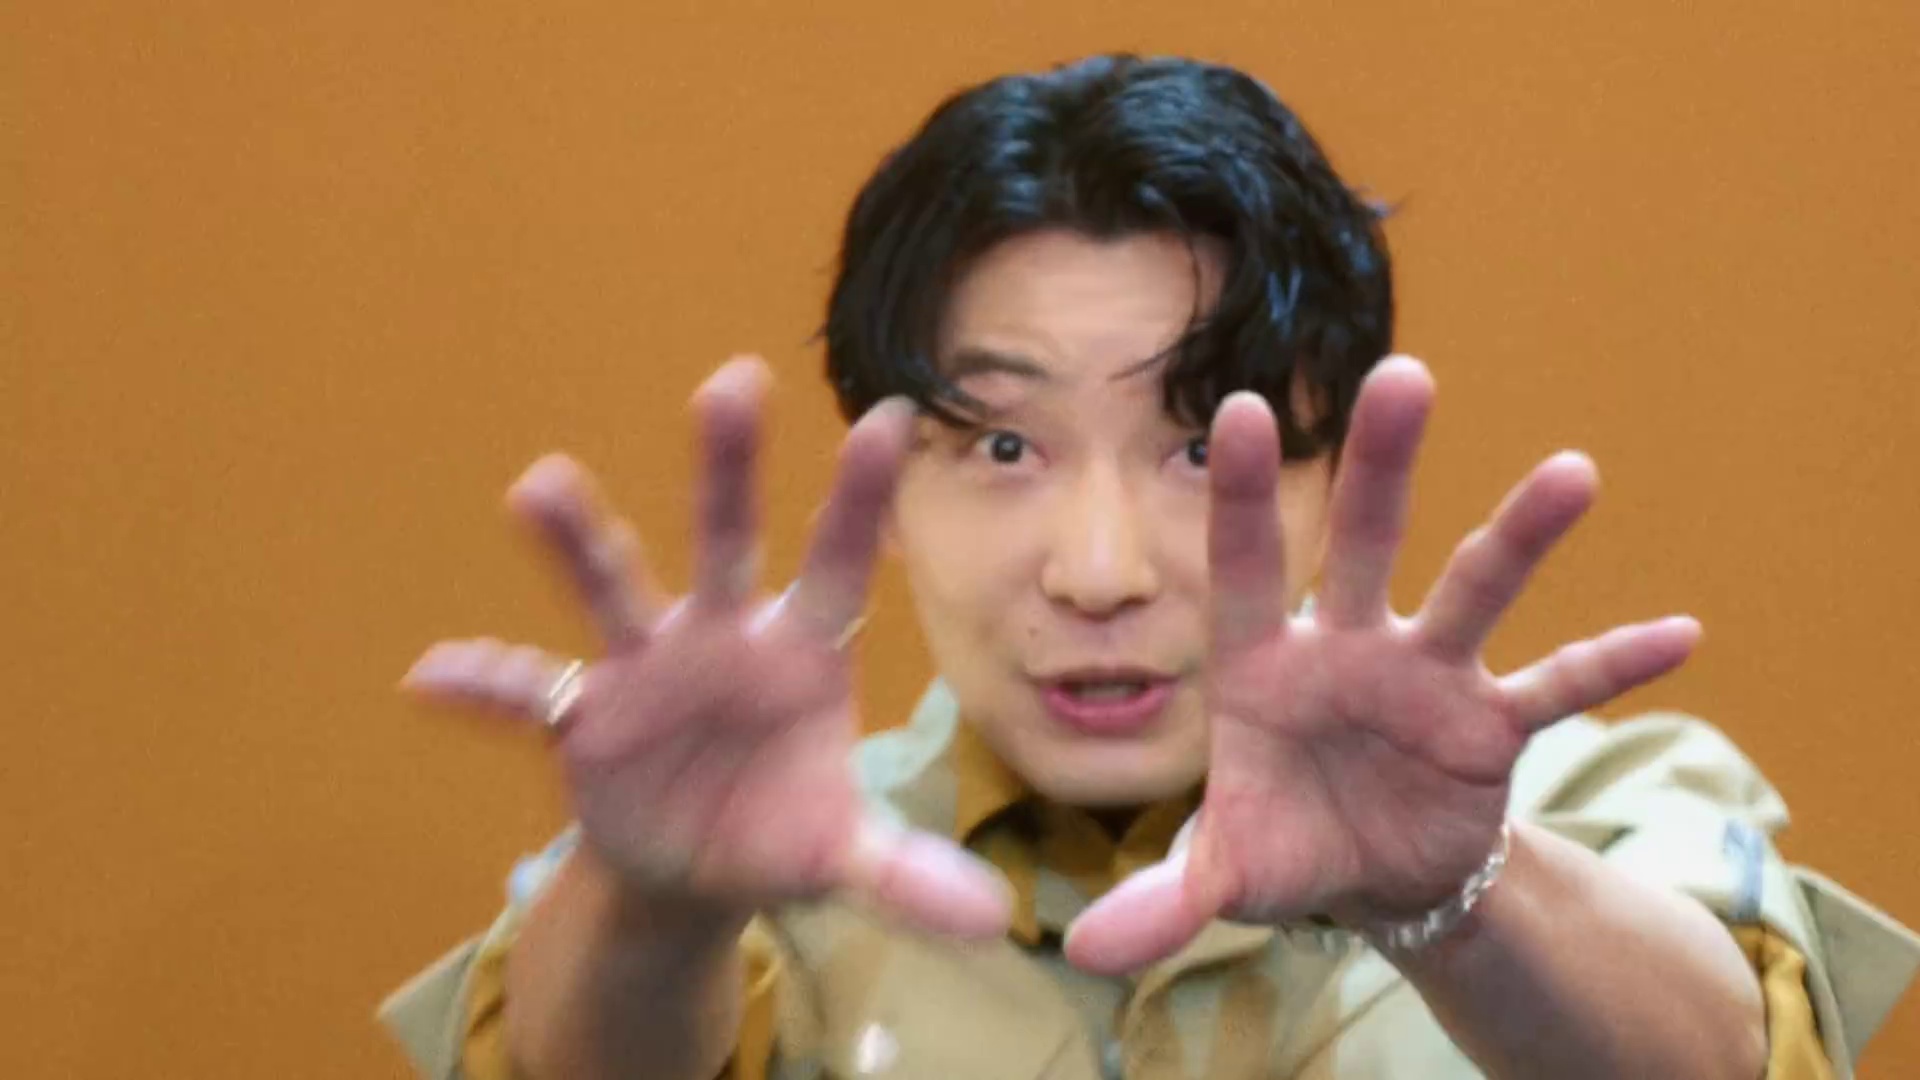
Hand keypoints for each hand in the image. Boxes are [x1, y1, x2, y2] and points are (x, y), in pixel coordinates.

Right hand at [400, 357, 1008, 937]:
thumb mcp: (840, 855)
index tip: (892, 417)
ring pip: (614, 589)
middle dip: (728, 467)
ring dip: (578, 540)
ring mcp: (647, 669)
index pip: (841, 565)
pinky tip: (431, 676)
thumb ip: (904, 873)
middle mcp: (723, 638)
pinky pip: (527, 694)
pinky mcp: (584, 716)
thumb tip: (989, 920)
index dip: (861, 499)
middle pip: (727, 540)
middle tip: (734, 380)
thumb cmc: (780, 831)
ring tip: (539, 484)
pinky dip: (482, 686)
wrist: (694, 871)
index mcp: (802, 653)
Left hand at [1065, 356, 1698, 972]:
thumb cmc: (1283, 844)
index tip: (1238, 407)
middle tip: (1403, 374)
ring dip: (1521, 536)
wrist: (1369, 876)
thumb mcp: (1225, 873)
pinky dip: (1613, 665)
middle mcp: (1347, 646)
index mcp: (1263, 664)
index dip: (1241, 495)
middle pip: (1362, 542)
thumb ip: (1164, 900)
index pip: (1244, 566)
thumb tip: (1085, 954)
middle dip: (1381, 465)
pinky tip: (1680, 633)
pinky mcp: (1490, 725)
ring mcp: (1426, 676)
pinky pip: (1557, 687)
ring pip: (1472, 590)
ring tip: (1574, 472)